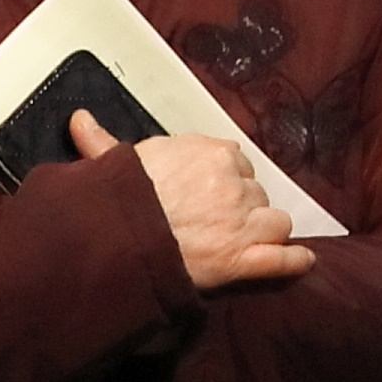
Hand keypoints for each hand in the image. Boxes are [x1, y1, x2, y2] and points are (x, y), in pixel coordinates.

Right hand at [68, 109, 311, 289]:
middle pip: (256, 192)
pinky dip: (294, 263)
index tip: (212, 188)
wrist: (118, 242)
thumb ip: (103, 141)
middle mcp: (235, 184)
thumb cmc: (118, 200)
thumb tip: (79, 119)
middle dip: (244, 205)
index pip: (235, 160)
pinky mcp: (244, 260)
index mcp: (211, 154)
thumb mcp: (111, 163)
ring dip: (267, 231)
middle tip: (221, 221)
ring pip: (276, 222)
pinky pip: (283, 260)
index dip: (226, 177)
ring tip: (253, 241)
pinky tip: (302, 262)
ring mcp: (243, 223)